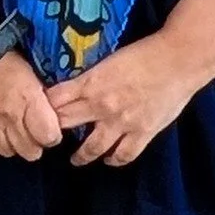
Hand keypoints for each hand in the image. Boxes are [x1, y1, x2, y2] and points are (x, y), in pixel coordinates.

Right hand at [0, 51, 63, 159]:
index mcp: (29, 99)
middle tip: (30, 132)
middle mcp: (9, 115)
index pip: (49, 137)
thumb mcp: (33, 74)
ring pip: (7, 152)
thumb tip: (53, 119)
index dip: (52, 136)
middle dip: (34, 144)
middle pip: (30, 152)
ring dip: (12, 144)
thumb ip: (42, 100)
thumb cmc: (5, 58)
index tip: (48, 129)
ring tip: (11, 131)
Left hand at [45, 34, 201, 166]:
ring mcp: (122, 122)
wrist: (178, 60)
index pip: (55, 100)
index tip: (36, 113)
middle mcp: (101, 106)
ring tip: (76, 159)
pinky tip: (110, 160)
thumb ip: (91, 78)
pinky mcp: (143, 133)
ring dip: (81, 156)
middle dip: (54, 132)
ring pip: (92, 147)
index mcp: (90, 83)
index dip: (42, 107)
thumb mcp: (108, 61)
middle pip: (66, 124)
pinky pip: (124, 154)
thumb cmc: (144, 54)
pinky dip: (114, 160)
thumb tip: (76, 87)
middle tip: (48, 139)